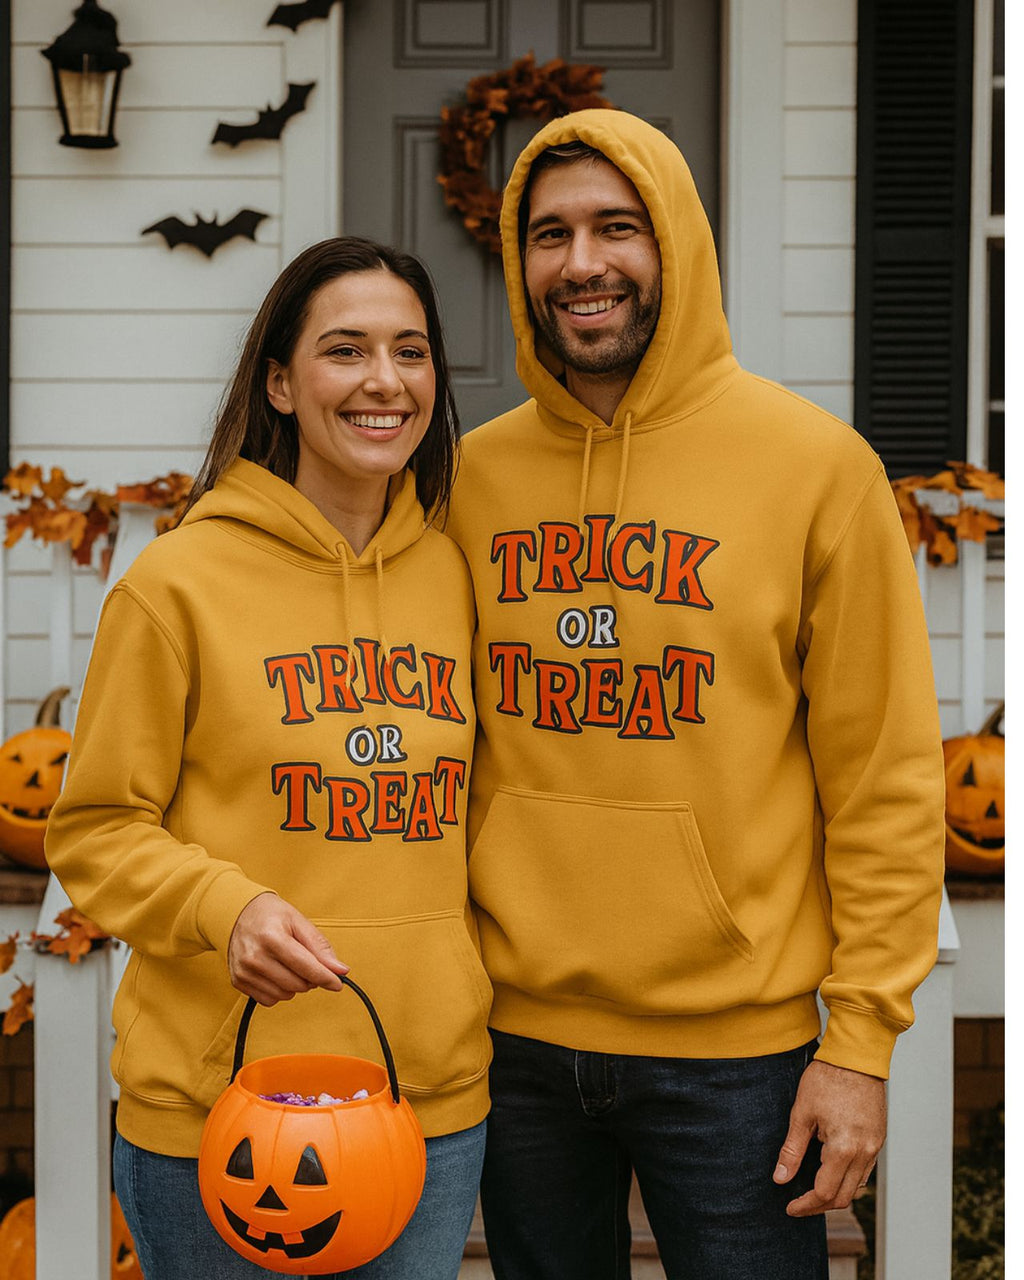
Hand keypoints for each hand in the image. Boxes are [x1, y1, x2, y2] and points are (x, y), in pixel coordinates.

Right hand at [228, 892, 348, 1006]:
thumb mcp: (299, 921)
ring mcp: (244, 971)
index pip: (306, 967)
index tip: (338, 983)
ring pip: (284, 995)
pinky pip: (269, 1000)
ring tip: (290, 965)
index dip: (326, 977)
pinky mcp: (238, 981)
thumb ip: (320, 947)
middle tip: (308, 963)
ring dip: (295, 985)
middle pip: (297, 984)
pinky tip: (277, 973)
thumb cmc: (271, 915)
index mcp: (272, 937)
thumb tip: (340, 970)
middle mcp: (255, 957)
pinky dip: (279, 991)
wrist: (237, 913)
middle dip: (310, 978)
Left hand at [773, 1059, 885, 1215]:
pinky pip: (865, 1170)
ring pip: (857, 1187)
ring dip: (835, 1193)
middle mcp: (864, 1153)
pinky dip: (848, 1178)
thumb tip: (781, 1178)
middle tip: (798, 1203)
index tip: (790, 1207)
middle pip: (844, 1197)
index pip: (824, 1192)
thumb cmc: (827, 1079)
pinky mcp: (878, 1139)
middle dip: (820, 1205)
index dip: (805, 1205)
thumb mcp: (802, 1113)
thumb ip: (792, 1149)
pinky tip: (831, 1169)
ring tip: (812, 1188)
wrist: (855, 1057)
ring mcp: (875, 1147)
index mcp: (843, 1149)